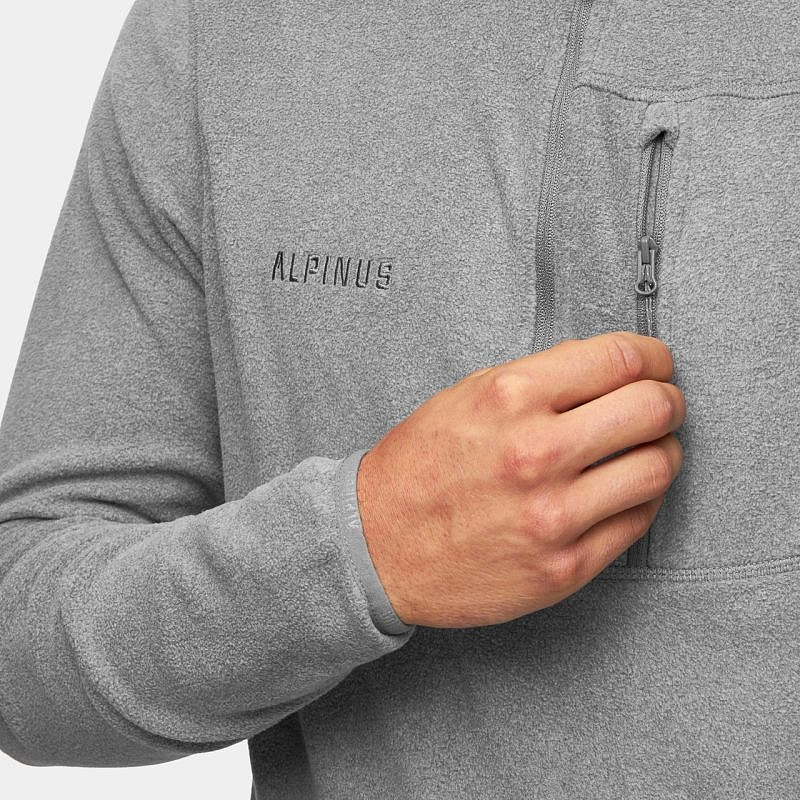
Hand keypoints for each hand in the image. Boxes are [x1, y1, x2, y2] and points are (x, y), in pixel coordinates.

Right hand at [356, 331, 684, 628]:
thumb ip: (538, 378)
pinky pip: (638, 522)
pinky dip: (642, 499)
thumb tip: (605, 367)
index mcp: (511, 398)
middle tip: (660, 404)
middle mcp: (537, 453)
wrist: (376, 545)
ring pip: (658, 468)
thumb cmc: (419, 468)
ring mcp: (553, 515)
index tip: (656, 364)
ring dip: (663, 451)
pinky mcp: (563, 567)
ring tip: (647, 449)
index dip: (653, 357)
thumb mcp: (465, 398)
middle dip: (668, 399)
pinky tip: (622, 491)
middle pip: (652, 409)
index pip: (620, 359)